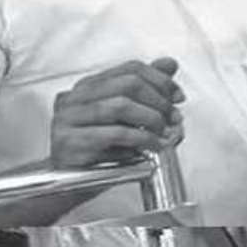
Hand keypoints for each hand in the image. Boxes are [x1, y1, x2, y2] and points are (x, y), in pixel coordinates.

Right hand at [49, 57, 184, 167]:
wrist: (71, 183)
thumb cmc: (101, 150)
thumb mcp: (128, 119)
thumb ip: (147, 92)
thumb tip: (169, 64)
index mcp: (88, 86)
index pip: (130, 69)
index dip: (161, 80)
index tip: (178, 97)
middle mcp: (74, 97)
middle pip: (127, 84)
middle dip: (159, 101)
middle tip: (175, 118)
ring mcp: (67, 118)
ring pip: (119, 106)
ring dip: (152, 119)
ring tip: (166, 133)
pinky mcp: (69, 141)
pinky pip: (113, 134)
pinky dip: (141, 139)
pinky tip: (154, 146)